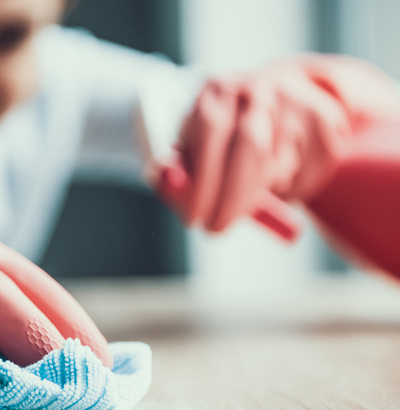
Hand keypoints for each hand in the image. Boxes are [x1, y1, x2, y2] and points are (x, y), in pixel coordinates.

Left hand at [170, 55, 399, 231]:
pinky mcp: (326, 121)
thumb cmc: (221, 131)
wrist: (276, 92)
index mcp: (218, 90)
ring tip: (244, 194)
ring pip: (281, 167)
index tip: (194, 217)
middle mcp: (259, 89)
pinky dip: (289, 192)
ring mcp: (296, 102)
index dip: (203, 179)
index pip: (211, 130)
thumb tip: (174, 190)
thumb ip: (179, 169)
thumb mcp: (192, 143)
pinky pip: (308, 175)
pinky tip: (276, 181)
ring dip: (260, 194)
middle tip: (217, 229)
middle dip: (233, 198)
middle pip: (251, 147)